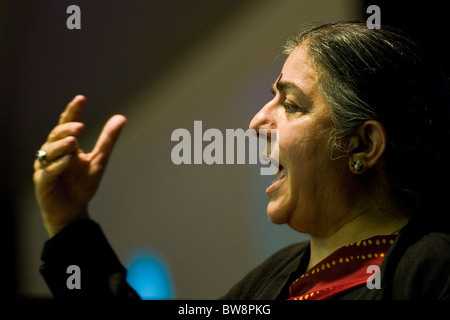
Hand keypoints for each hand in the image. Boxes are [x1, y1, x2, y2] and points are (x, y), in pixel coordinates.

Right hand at [33, 95, 125, 236]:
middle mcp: (52, 154)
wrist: (74, 211)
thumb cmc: (83, 185)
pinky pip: (47, 172)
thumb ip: (107, 140)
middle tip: (80, 127)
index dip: (72, 111)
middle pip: (56, 136)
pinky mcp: (42, 184)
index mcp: (66, 146)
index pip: (67, 124)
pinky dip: (58, 166)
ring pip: (49, 152)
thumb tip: (121, 117)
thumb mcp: (99, 160)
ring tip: (73, 140)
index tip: (81, 98)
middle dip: (66, 130)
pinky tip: (69, 160)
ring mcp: (45, 168)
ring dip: (61, 146)